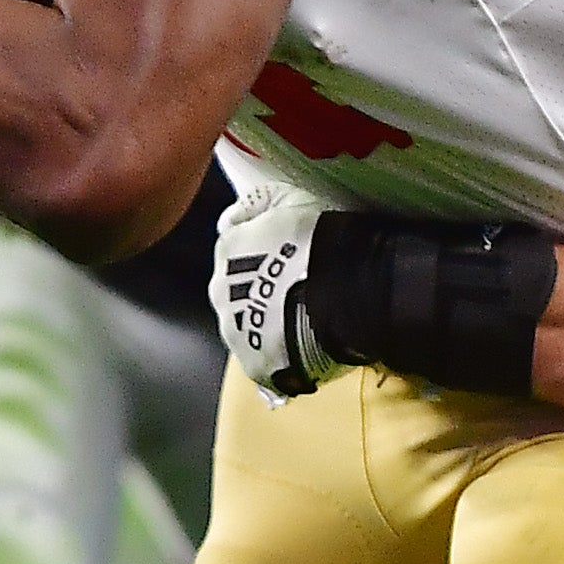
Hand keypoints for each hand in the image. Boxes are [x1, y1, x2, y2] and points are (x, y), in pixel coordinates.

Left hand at [206, 177, 340, 398]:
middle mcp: (221, 291)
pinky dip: (281, 354)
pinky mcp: (255, 365)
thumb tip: (238, 213)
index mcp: (227, 249)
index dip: (262, 250)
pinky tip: (305, 345)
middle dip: (261, 288)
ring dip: (269, 323)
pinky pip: (265, 359)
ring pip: (248, 326)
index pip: (236, 247)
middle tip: (298, 286)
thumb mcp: (291, 199)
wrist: (342, 293)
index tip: (287, 254)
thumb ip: (259, 202)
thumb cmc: (320, 241)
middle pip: (237, 289)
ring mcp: (236, 332)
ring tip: (305, 318)